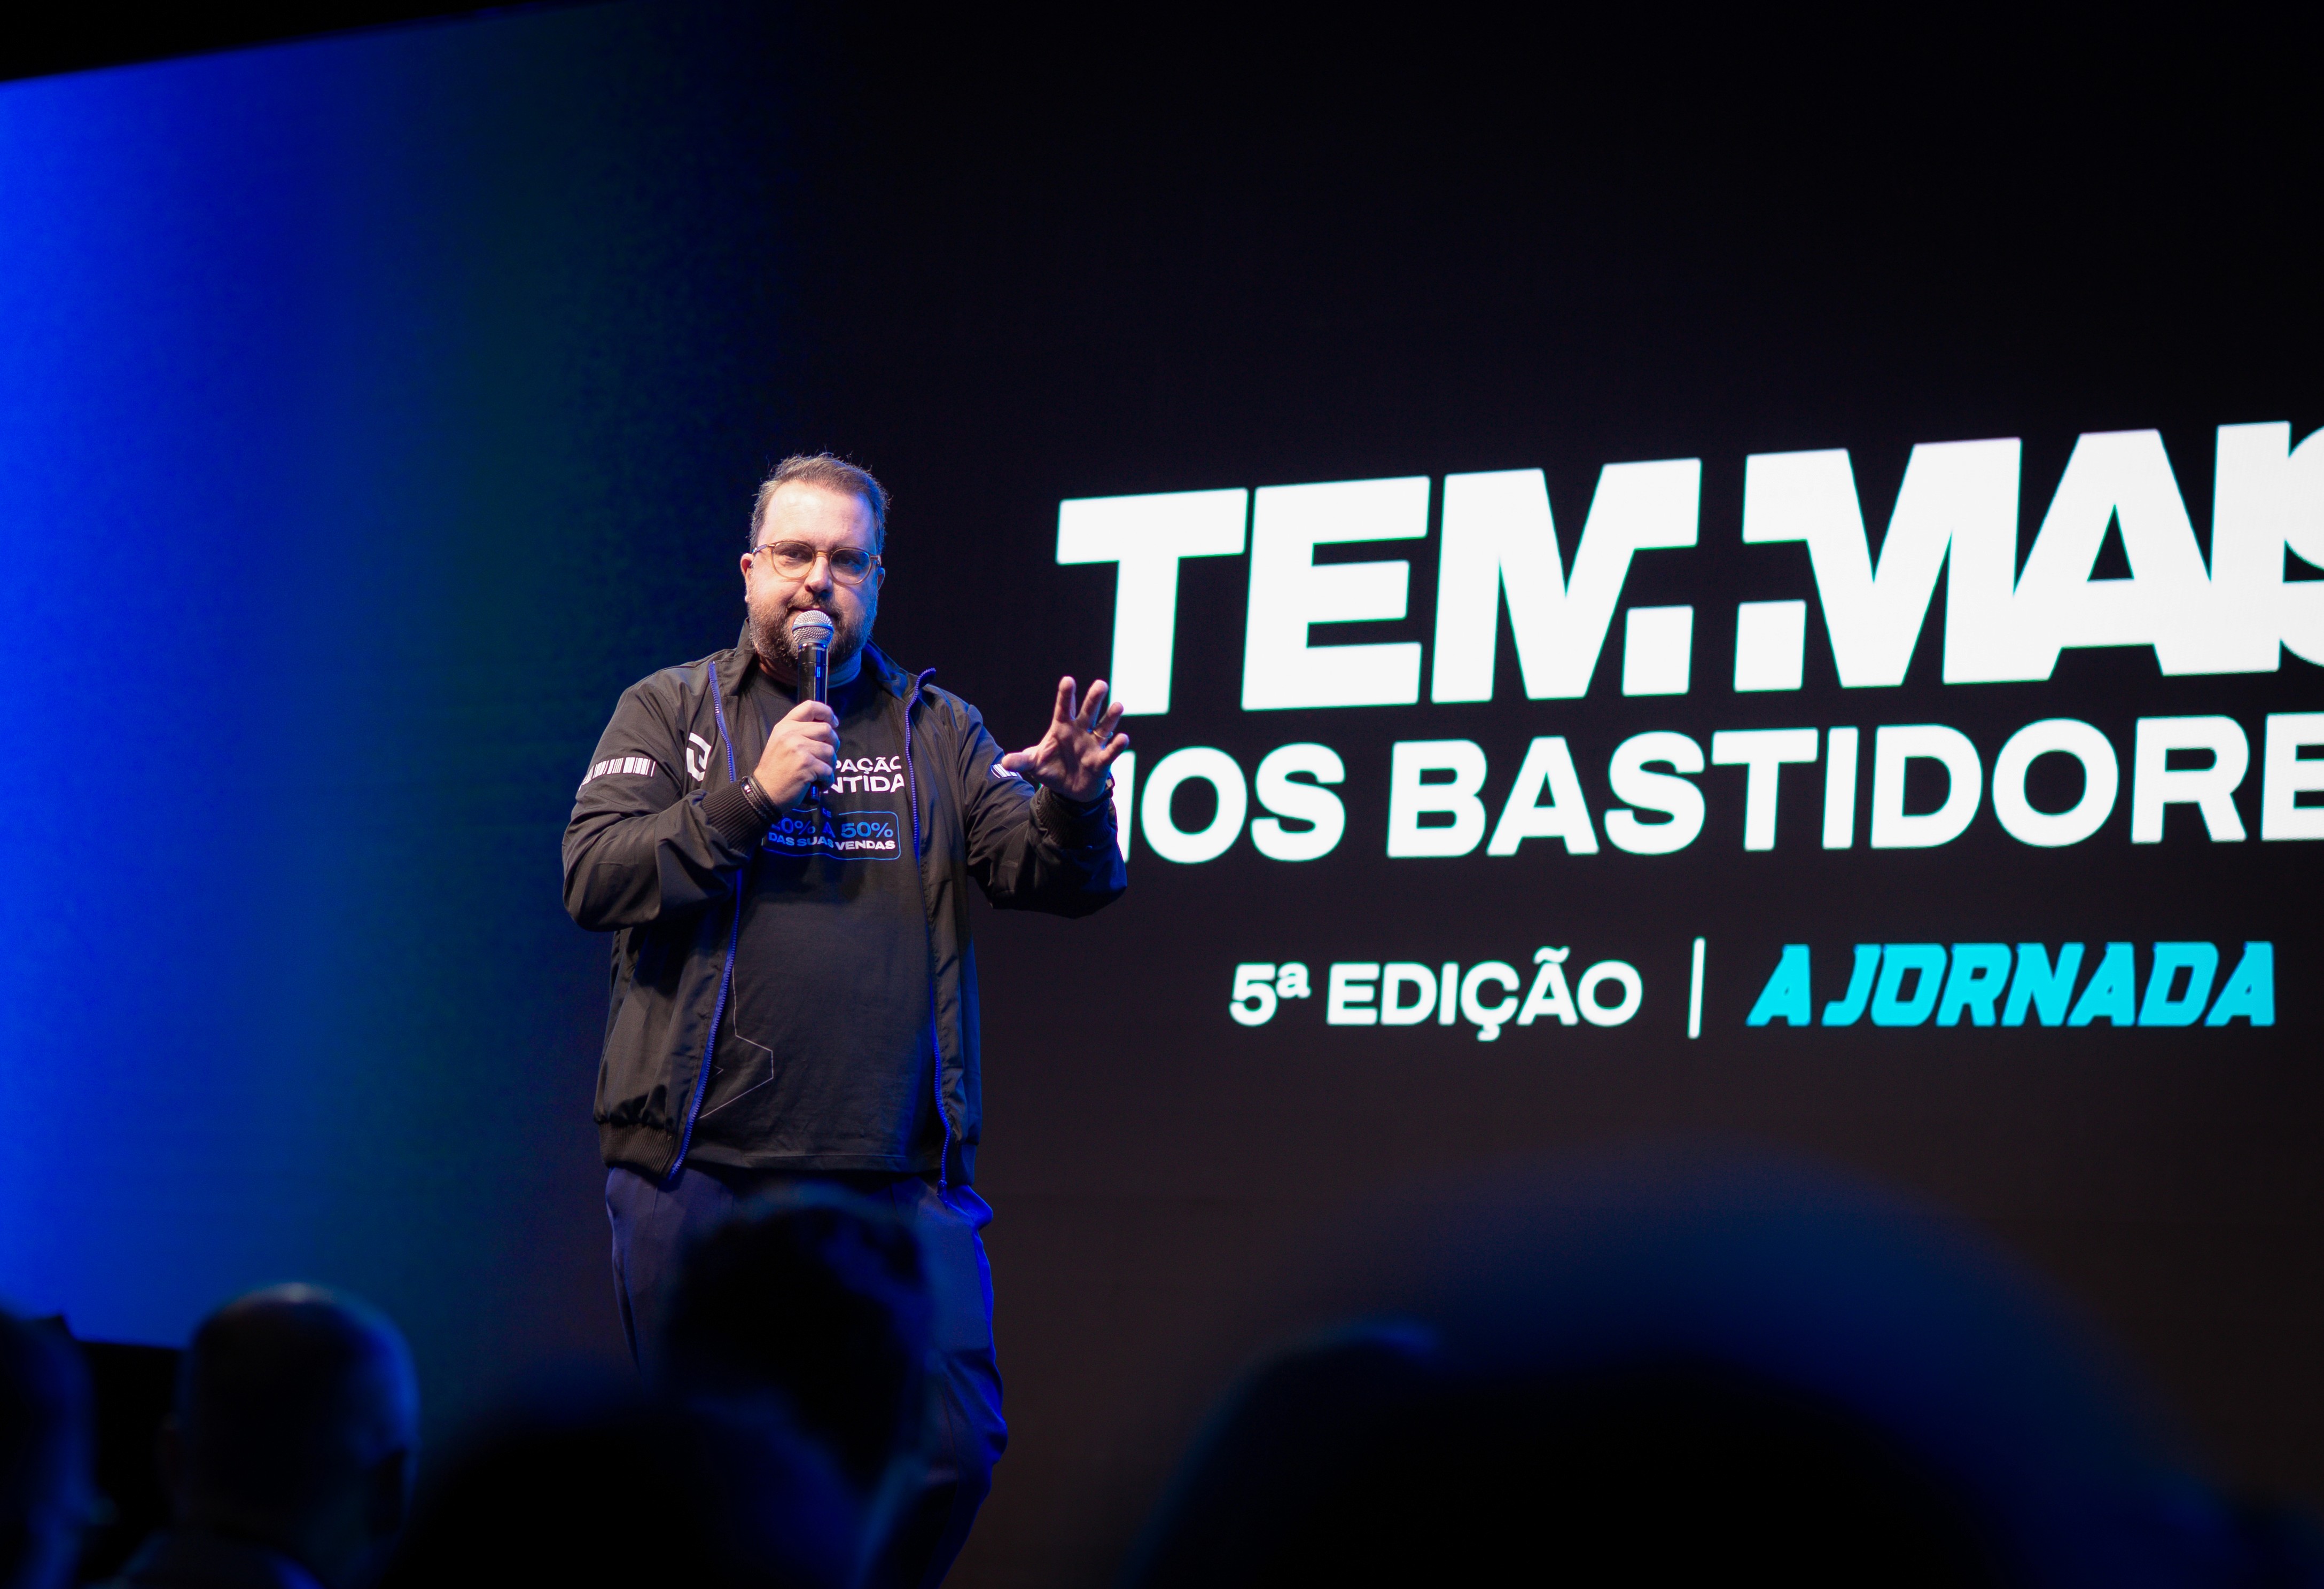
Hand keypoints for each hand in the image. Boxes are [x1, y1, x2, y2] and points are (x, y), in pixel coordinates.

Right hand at [752, 699, 837, 808]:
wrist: (764, 793)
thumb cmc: (776, 770)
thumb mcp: (781, 742)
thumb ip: (799, 732)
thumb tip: (827, 726)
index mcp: (785, 726)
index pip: (810, 707)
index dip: (826, 713)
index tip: (833, 723)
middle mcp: (791, 734)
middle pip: (826, 729)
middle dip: (833, 744)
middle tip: (827, 757)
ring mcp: (798, 749)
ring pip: (830, 751)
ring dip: (830, 765)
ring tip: (819, 773)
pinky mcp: (806, 765)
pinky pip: (828, 770)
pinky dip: (827, 780)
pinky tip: (819, 784)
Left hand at [1000, 677, 1127, 801]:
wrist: (1068, 791)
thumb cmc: (1051, 769)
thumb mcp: (1034, 764)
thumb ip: (1022, 761)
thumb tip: (1004, 762)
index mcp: (1062, 727)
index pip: (1064, 708)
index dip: (1066, 695)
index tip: (1068, 680)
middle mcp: (1080, 731)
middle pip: (1087, 712)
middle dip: (1093, 699)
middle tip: (1101, 685)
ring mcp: (1092, 745)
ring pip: (1104, 727)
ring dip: (1111, 717)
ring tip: (1118, 706)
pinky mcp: (1101, 761)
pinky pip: (1110, 752)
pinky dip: (1116, 746)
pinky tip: (1123, 738)